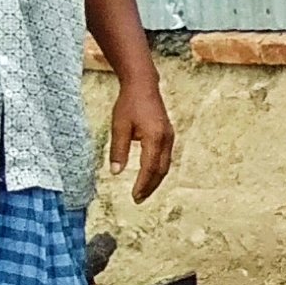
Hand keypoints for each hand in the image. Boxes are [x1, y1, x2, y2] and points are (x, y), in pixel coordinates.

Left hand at [106, 76, 175, 203]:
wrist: (143, 85)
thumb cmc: (129, 104)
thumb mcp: (119, 127)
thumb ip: (118, 150)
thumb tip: (115, 172)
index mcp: (154, 138)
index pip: (149, 168)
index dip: (142, 184)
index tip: (134, 196)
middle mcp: (166, 139)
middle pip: (161, 170)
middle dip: (151, 186)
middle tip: (139, 199)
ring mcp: (169, 136)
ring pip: (166, 165)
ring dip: (155, 179)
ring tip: (144, 190)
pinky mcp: (168, 134)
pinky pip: (166, 157)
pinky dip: (158, 169)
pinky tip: (150, 174)